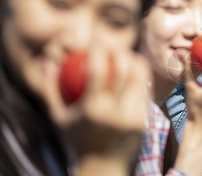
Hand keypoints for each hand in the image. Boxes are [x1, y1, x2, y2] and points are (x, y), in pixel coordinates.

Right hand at [41, 48, 148, 172]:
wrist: (103, 166)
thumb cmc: (78, 136)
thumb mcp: (59, 117)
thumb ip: (50, 89)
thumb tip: (48, 62)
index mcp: (92, 110)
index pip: (97, 72)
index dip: (98, 52)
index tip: (96, 45)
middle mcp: (113, 113)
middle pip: (124, 71)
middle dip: (121, 52)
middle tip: (116, 47)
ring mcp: (132, 117)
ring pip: (139, 79)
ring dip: (135, 62)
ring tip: (129, 54)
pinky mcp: (144, 120)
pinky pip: (145, 92)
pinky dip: (141, 79)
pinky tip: (137, 71)